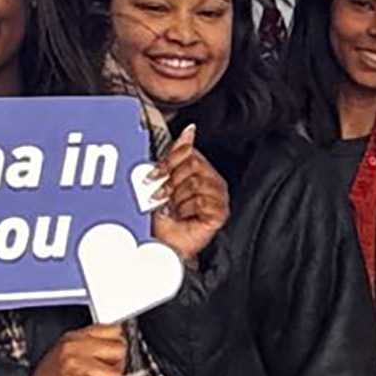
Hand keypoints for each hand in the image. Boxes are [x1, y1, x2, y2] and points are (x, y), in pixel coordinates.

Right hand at [16, 322, 130, 375]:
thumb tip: (121, 350)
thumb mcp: (67, 358)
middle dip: (116, 369)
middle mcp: (72, 347)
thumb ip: (90, 349)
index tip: (112, 361)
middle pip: (119, 350)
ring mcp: (71, 364)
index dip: (117, 348)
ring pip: (114, 375)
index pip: (113, 330)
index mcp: (73, 338)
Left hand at [147, 126, 229, 261]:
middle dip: (171, 182)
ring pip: (196, 182)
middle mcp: (212, 181)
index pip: (189, 151)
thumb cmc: (164, 217)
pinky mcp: (220, 213)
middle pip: (193, 164)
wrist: (164, 244)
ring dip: (177, 198)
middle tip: (163, 196)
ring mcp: (218, 197)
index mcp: (201, 170)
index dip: (168, 162)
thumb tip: (189, 131)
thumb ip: (175, 155)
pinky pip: (202, 201)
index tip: (155, 175)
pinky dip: (186, 210)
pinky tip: (183, 216)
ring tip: (173, 208)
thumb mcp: (165, 180)